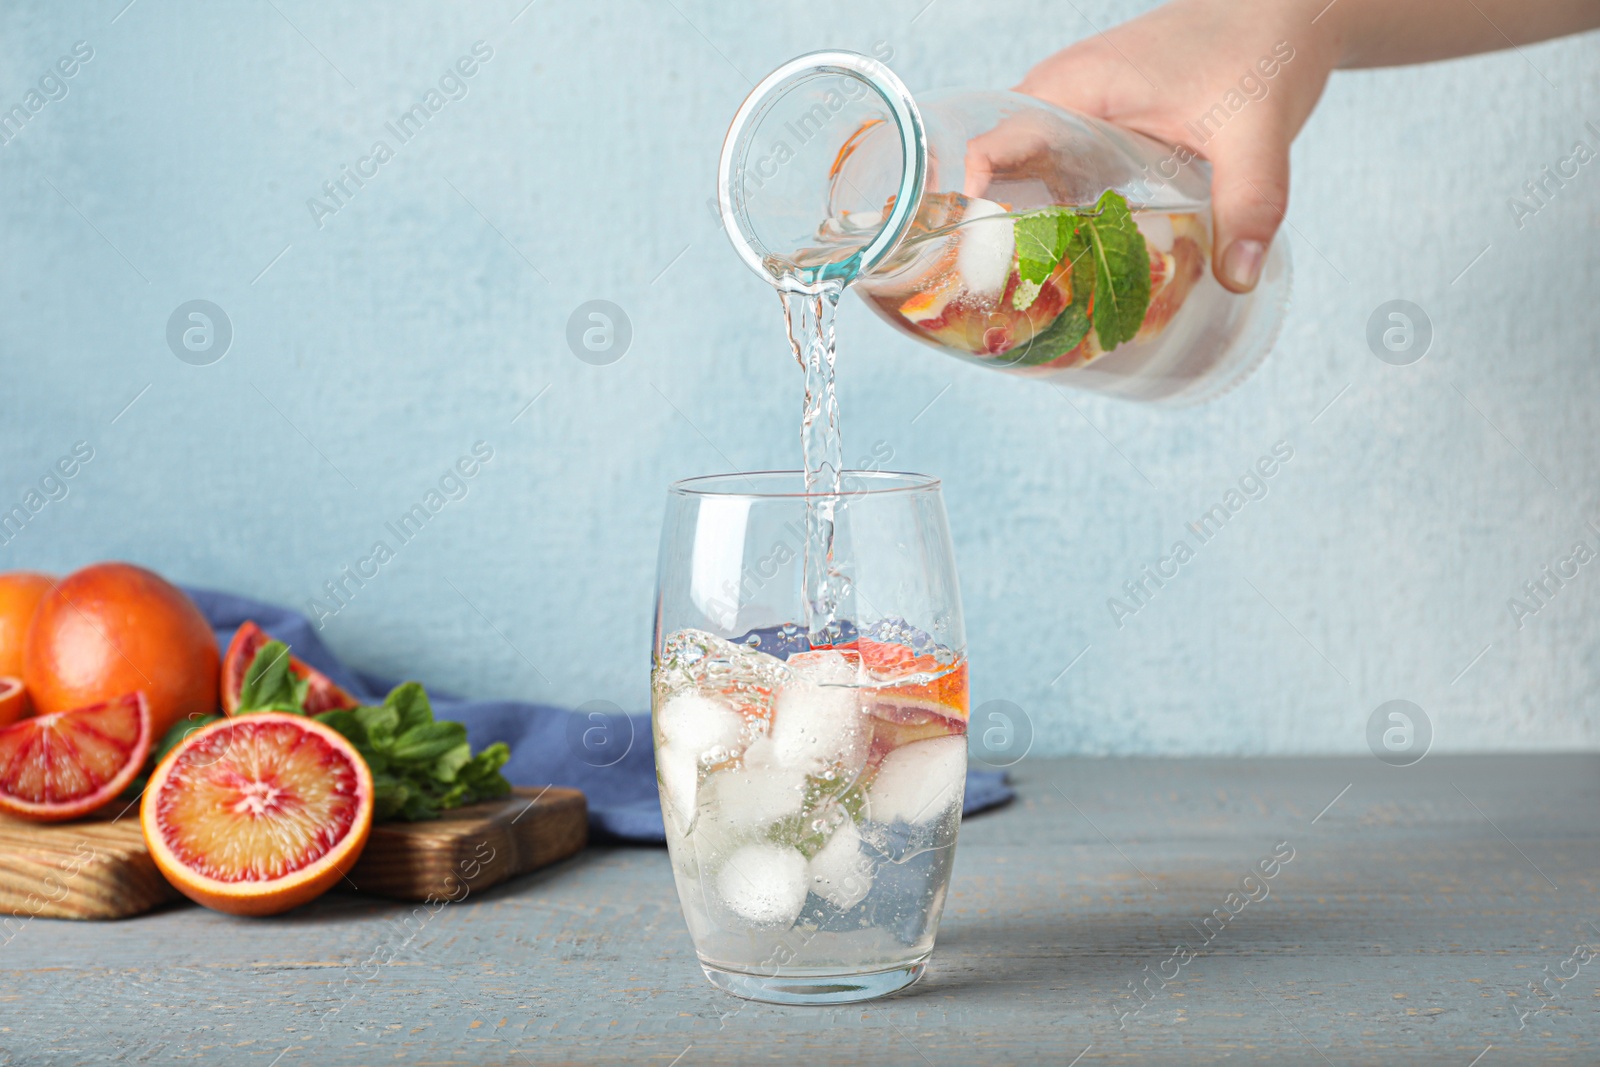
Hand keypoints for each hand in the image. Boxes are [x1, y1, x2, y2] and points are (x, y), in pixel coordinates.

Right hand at [1015, 0, 1337, 291]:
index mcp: (1074, 87)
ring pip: (1028, 180)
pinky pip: (1060, 176)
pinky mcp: (1098, 127)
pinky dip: (1063, 218)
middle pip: (1001, 175)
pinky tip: (1081, 262)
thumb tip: (1237, 278)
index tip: (985, 262)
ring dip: (1031, 232)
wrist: (1283, 9)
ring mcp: (1077, 113)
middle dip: (1000, 237)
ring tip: (1040, 294)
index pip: (989, 146)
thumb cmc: (1260, 47)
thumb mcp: (1256, 130)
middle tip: (1012, 302)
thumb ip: (1250, 203)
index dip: (975, 204)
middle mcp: (1061, 97)